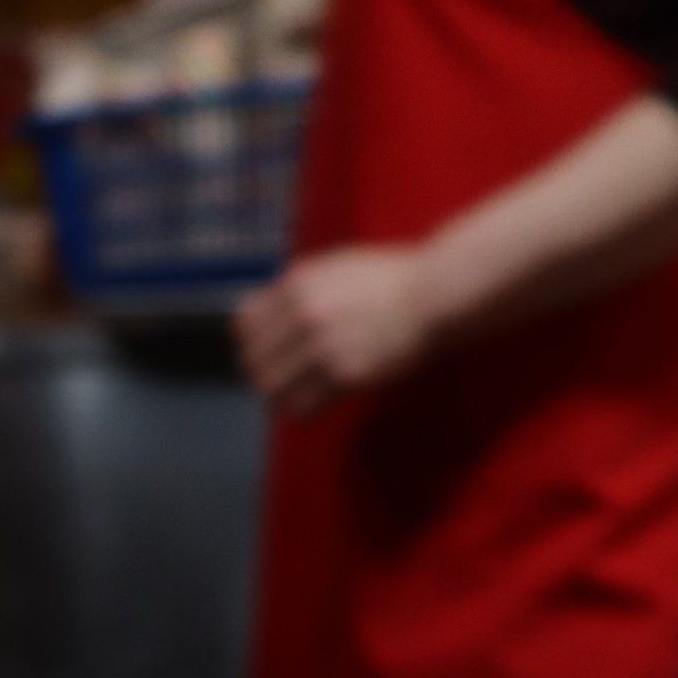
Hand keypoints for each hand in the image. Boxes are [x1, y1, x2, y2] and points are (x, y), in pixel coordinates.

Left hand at [235, 244, 441, 413]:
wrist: (434, 295)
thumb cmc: (387, 280)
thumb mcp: (332, 268)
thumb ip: (295, 289)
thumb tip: (253, 314)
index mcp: (298, 285)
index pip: (244, 326)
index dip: (250, 343)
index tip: (264, 352)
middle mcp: (306, 315)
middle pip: (254, 361)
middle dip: (261, 373)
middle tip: (278, 380)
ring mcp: (325, 346)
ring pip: (273, 389)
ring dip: (278, 396)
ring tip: (292, 394)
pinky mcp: (347, 375)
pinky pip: (303, 406)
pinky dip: (300, 409)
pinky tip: (313, 402)